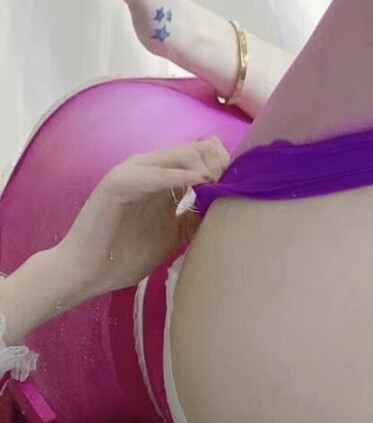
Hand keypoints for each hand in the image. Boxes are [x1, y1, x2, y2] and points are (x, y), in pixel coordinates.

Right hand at [57, 139, 230, 301]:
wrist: (83, 274)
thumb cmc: (123, 256)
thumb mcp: (172, 235)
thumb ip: (193, 217)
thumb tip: (224, 206)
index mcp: (161, 176)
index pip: (202, 152)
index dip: (224, 166)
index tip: (239, 188)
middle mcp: (148, 167)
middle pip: (199, 148)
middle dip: (221, 166)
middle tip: (233, 189)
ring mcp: (132, 171)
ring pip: (183, 154)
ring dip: (207, 169)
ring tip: (218, 189)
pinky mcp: (118, 183)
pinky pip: (155, 174)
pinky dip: (181, 178)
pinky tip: (199, 186)